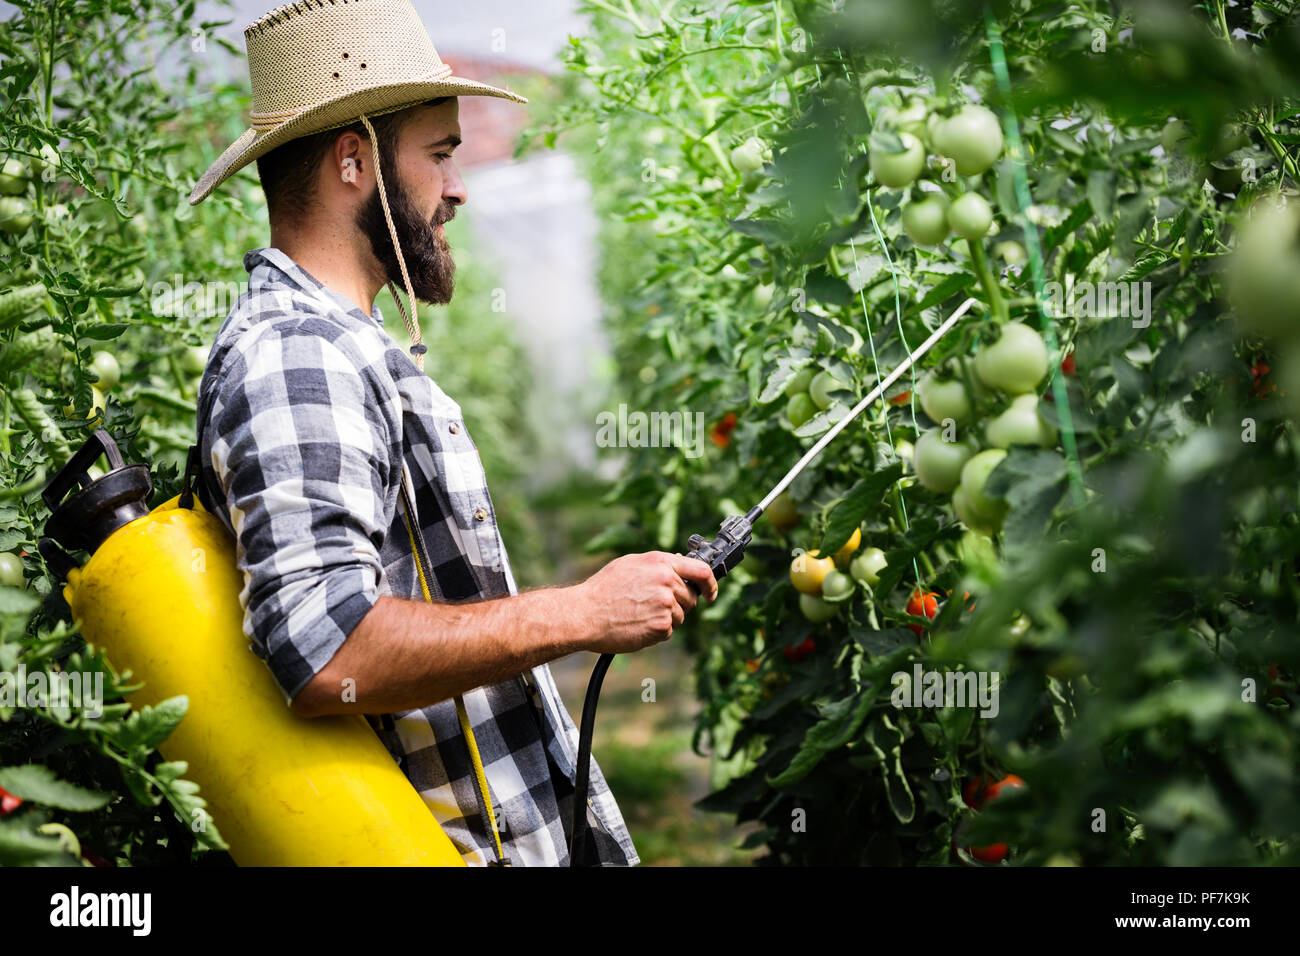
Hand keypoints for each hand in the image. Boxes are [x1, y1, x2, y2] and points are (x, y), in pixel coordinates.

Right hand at [579, 551, 717, 654]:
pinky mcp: (661, 626)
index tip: (710, 593)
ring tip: (639, 615)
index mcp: (660, 562)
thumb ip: (657, 564)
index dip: (710, 584)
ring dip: (665, 619)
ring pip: (680, 616)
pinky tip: (637, 626)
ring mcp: (666, 604)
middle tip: (651, 607)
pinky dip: (655, 632)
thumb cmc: (602, 590)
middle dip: (677, 604)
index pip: (701, 570)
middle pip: (690, 598)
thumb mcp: (630, 564)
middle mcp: (666, 580)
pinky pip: (668, 631)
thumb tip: (679, 563)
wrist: (584, 614)